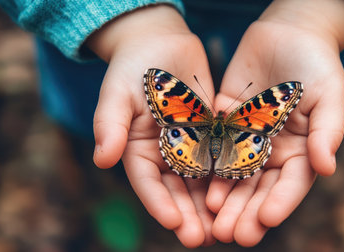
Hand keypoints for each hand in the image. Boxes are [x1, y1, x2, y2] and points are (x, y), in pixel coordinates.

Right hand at [87, 5, 215, 246]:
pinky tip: (242, 194)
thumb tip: (101, 159)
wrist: (161, 43)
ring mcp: (189, 145)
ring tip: (221, 229)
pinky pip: (221, 157)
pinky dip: (229, 177)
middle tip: (200, 238)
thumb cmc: (133, 66)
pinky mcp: (211, 134)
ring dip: (210, 206)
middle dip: (187, 214)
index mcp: (139, 149)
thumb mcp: (117, 91)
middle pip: (176, 189)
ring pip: (200, 181)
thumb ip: (110, 123)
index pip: (148, 181)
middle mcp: (165, 154)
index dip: (158, 203)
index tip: (172, 222)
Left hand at [207, 0, 343, 245]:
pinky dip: (206, 166)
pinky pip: (215, 147)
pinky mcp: (225, 123)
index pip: (292, 183)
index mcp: (302, 150)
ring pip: (234, 175)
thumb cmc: (317, 63)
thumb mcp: (329, 94)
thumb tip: (327, 168)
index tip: (266, 219)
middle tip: (232, 234)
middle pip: (259, 187)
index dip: (281, 202)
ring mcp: (247, 139)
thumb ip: (328, 131)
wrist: (288, 33)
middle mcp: (272, 151)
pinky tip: (196, 184)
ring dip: (223, 198)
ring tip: (211, 219)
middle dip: (245, 211)